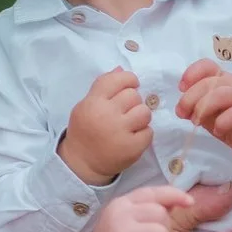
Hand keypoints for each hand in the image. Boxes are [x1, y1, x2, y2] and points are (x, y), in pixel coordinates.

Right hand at [60, 68, 150, 183]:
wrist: (82, 162)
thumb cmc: (85, 130)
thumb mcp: (86, 105)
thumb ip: (103, 87)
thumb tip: (122, 69)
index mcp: (94, 102)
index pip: (118, 79)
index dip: (129, 79)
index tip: (132, 85)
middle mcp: (107, 115)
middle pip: (134, 95)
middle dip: (133, 101)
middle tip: (125, 111)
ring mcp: (120, 132)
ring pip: (145, 112)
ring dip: (141, 117)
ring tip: (131, 124)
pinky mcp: (132, 148)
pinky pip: (149, 132)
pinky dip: (143, 134)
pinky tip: (132, 137)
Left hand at [178, 61, 231, 163]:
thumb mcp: (210, 112)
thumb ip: (196, 106)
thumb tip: (181, 108)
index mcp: (222, 80)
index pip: (207, 66)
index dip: (192, 73)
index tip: (181, 88)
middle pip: (210, 82)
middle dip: (191, 97)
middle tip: (183, 112)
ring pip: (222, 94)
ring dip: (204, 107)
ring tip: (197, 122)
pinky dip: (222, 122)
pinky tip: (218, 130)